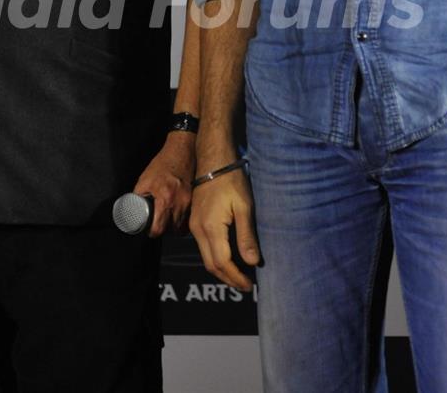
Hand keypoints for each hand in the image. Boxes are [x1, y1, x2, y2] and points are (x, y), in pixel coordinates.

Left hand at [132, 131, 194, 236]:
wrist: (182, 152)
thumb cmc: (163, 164)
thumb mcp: (144, 179)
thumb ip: (138, 195)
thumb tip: (131, 208)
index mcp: (165, 199)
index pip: (159, 228)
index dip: (152, 232)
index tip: (149, 230)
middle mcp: (179, 203)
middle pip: (172, 230)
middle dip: (163, 230)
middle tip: (157, 224)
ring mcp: (189, 202)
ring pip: (182, 226)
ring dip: (173, 226)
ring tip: (166, 219)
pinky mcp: (194, 200)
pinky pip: (189, 218)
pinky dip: (183, 220)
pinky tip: (176, 214)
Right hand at [190, 168, 259, 290]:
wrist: (213, 160)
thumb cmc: (231, 181)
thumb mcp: (244, 207)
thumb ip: (246, 236)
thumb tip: (252, 262)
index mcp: (211, 228)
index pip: (222, 263)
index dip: (236, 277)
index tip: (249, 285)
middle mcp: (199, 230)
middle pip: (211, 265)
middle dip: (228, 279)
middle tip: (245, 285)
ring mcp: (194, 226)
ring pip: (206, 258)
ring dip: (221, 270)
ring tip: (238, 276)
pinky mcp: (195, 221)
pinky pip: (203, 248)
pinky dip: (215, 258)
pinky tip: (228, 258)